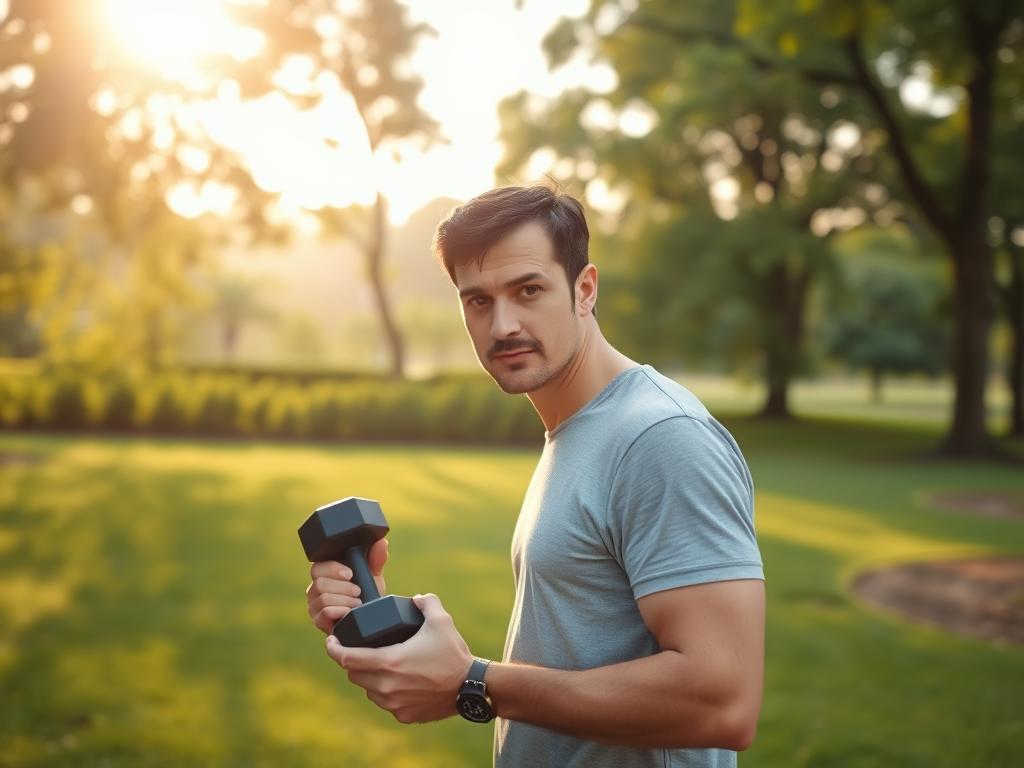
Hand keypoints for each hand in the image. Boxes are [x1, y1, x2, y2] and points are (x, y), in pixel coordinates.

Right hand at [306, 538, 387, 633]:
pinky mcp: (318, 620)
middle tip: (358, 591)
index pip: (318, 567)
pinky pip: (324, 613)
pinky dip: (341, 611)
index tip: (350, 573)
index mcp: (325, 573)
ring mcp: (315, 605)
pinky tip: (350, 612)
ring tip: (358, 602)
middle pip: (319, 583)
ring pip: (323, 599)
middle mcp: (315, 588)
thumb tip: (382, 542)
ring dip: (345, 600)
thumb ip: (376, 558)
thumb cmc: (367, 592)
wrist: (369, 616)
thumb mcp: (373, 574)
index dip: (332, 569)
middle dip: (343, 587)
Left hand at [325, 593, 472, 723]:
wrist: (470, 688)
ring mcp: (393, 704)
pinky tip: (397, 681)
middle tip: (359, 649)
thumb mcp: (441, 621)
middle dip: (351, 661)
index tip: (330, 640)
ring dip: (368, 677)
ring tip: (380, 664)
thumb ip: (426, 602)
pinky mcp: (403, 715)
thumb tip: (416, 598)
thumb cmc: (453, 654)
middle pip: (353, 674)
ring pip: (368, 690)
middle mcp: (386, 686)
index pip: (346, 658)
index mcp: (389, 662)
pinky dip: (385, 692)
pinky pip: (384, 702)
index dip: (333, 648)